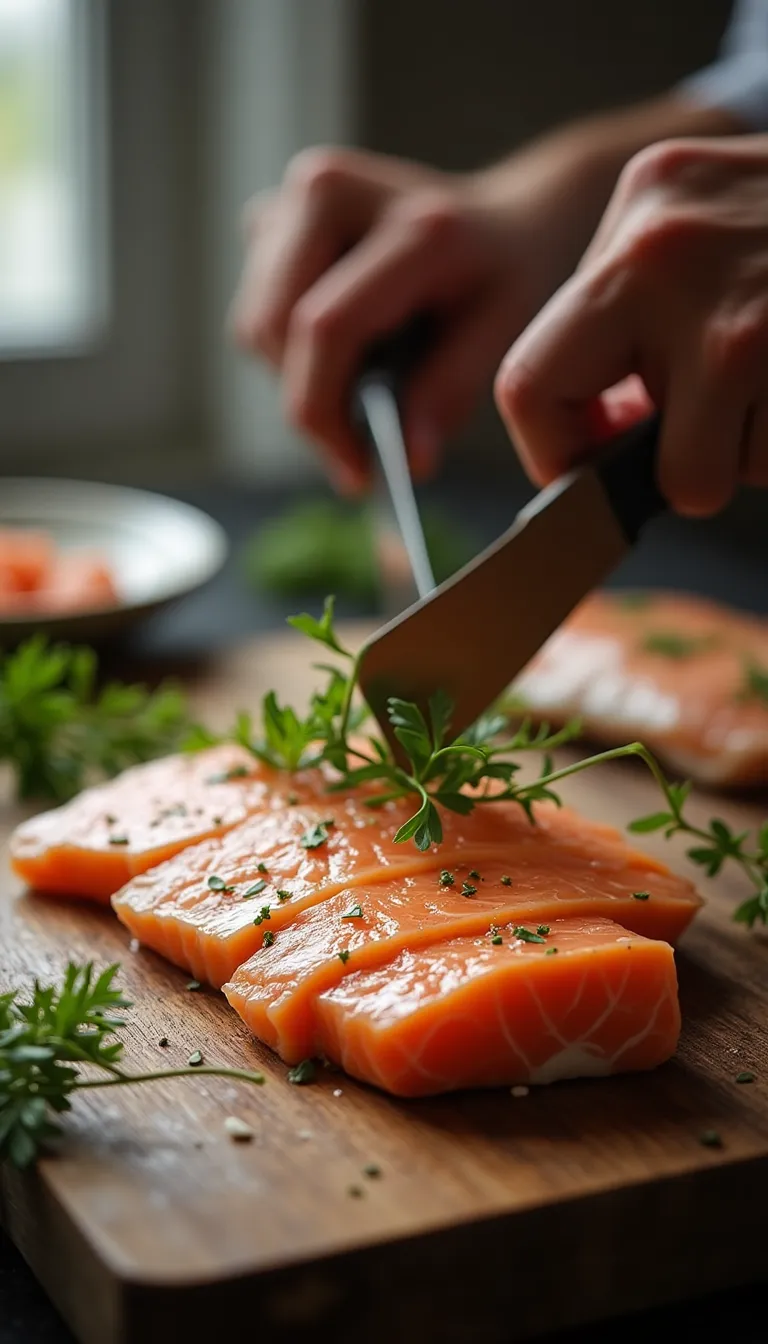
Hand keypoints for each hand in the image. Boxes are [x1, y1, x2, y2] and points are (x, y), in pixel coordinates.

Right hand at [230, 146, 584, 492]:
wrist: (502, 219)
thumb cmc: (504, 279)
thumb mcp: (499, 334)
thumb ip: (447, 394)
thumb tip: (407, 460)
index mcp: (407, 222)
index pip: (324, 327)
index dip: (324, 412)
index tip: (353, 471)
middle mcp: (333, 189)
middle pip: (271, 328)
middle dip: (307, 400)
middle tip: (355, 440)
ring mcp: (294, 195)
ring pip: (255, 324)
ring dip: (295, 375)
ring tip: (360, 379)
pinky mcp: (273, 213)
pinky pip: (255, 309)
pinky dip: (288, 348)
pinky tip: (345, 341)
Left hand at [494, 135, 767, 515]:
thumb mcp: (686, 223)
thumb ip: (627, 316)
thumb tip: (605, 429)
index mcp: (634, 230)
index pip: (530, 382)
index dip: (555, 449)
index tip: (588, 459)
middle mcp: (675, 265)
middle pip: (637, 457)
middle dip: (669, 473)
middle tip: (692, 449)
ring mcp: (752, 321)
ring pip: (717, 470)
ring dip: (749, 448)